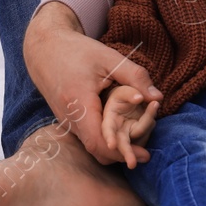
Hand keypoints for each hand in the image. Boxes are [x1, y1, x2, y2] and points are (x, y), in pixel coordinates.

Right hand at [23, 0, 164, 165]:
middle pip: (96, 150)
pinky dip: (104, 138)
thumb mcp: (110, 58)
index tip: (143, 156)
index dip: (121, 152)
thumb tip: (158, 98)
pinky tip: (122, 131)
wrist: (46, 49)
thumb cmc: (78, 51)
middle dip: (121, 154)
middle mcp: (69, 119)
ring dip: (113, 147)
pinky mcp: (68, 120)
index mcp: (79, 104)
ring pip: (91, 146)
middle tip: (146, 153)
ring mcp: (66, 122)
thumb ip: (135, 77)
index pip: (98, 142)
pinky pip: (87, 137)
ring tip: (138, 143)